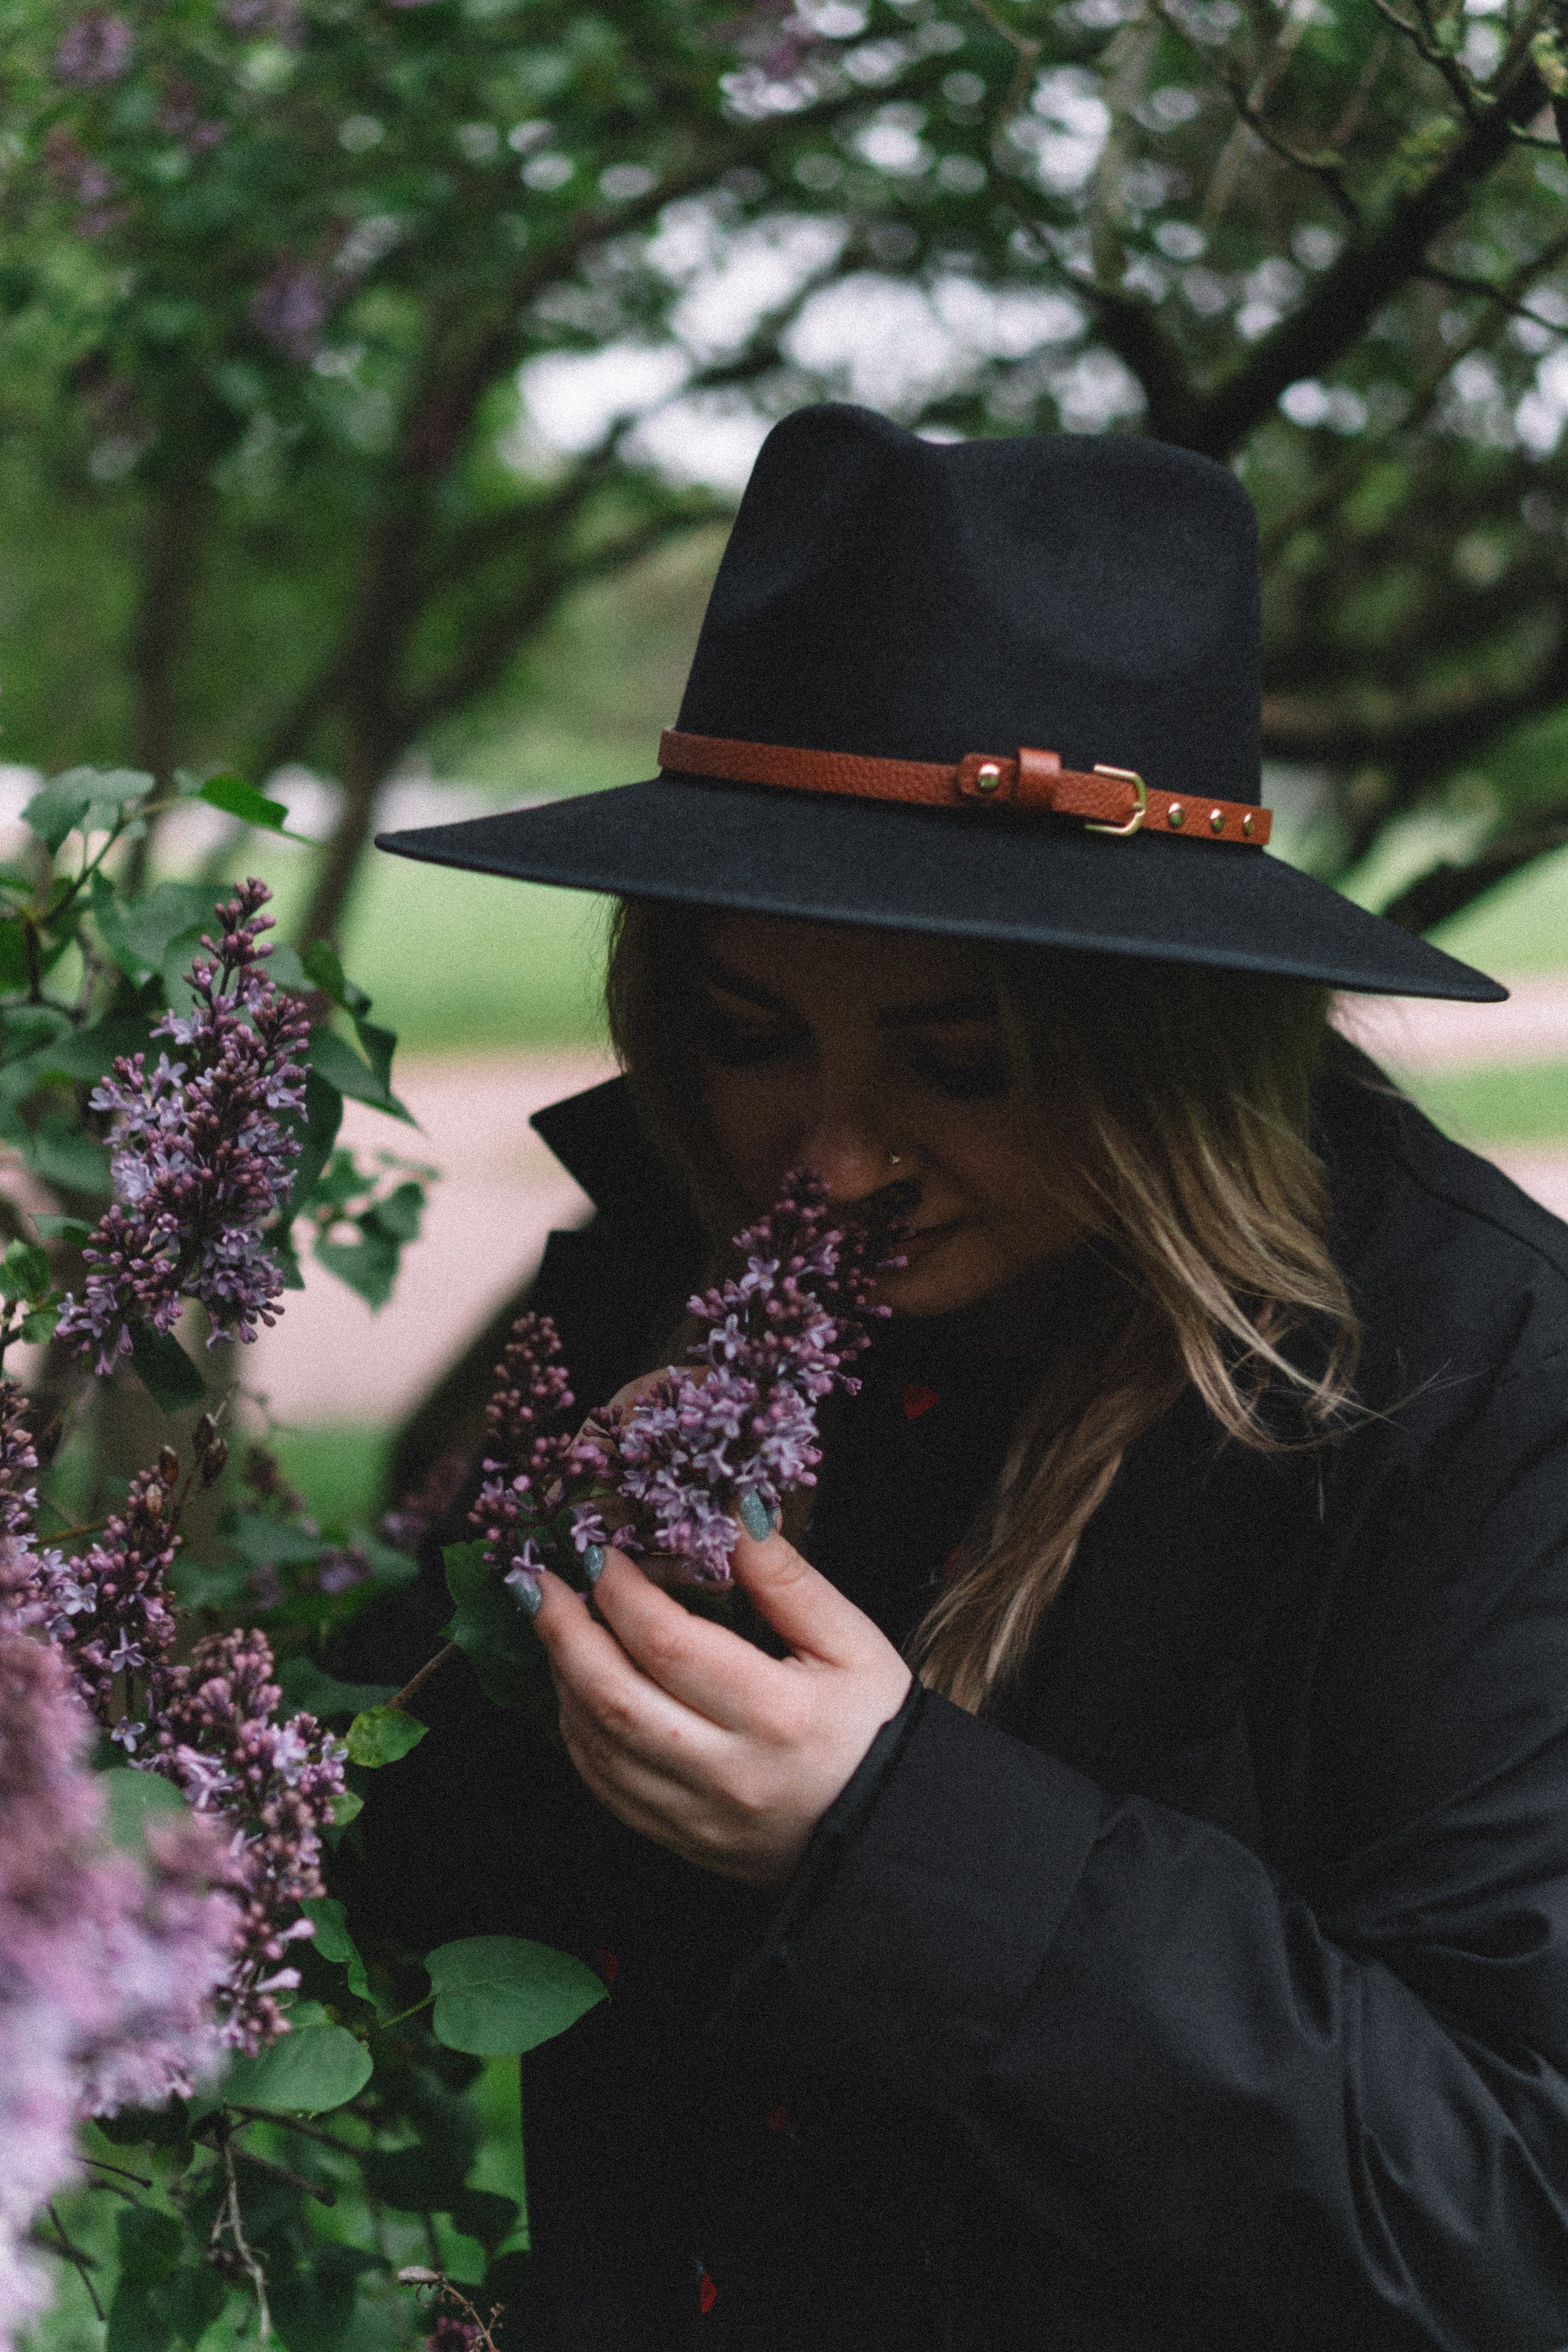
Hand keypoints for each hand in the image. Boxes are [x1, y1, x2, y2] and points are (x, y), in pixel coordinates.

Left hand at [531, 1520, 913, 1887]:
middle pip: (615, 1698)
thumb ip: (789, 1581)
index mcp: (775, 1713)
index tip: (602, 1552)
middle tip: (537, 1582)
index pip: (669, 1645)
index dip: (622, 1592)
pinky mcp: (680, 1839)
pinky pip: (605, 1787)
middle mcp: (726, 1771)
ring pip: (598, 1746)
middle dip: (564, 1633)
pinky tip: (576, 1691)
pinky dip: (577, 1733)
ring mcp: (696, 1814)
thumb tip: (735, 1514)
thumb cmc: (876, 1728)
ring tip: (554, 1625)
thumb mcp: (852, 1642)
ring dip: (563, 1680)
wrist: (890, 1831)